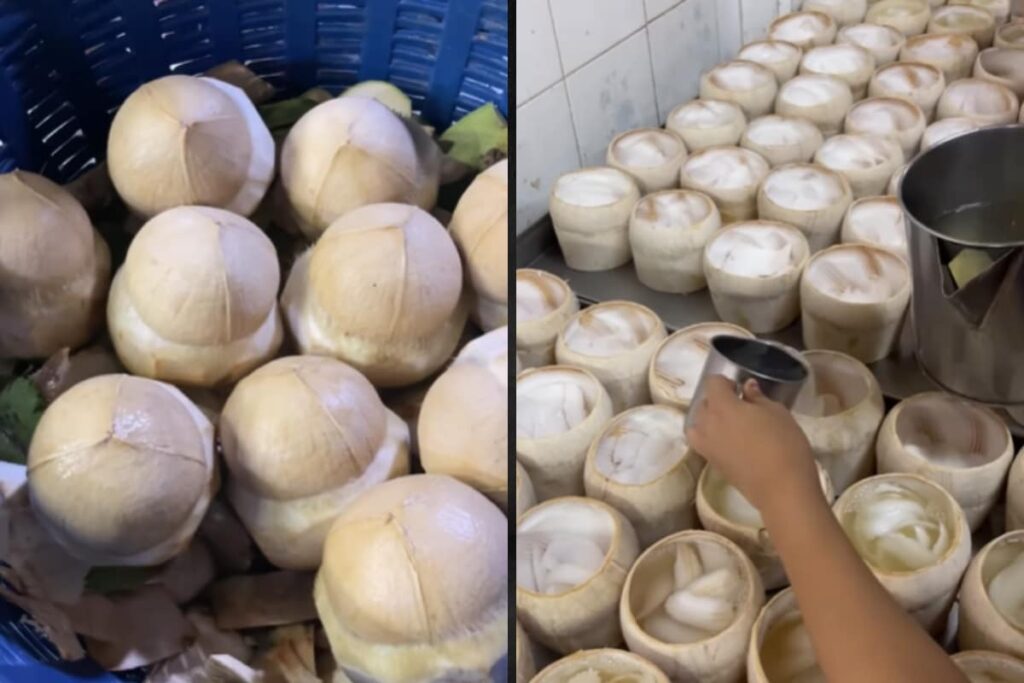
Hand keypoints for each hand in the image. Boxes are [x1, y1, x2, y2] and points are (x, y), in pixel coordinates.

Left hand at [685, 375, 820, 514]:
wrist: (781, 488)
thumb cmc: (784, 444)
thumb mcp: (777, 413)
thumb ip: (758, 398)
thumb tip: (747, 387)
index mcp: (722, 406)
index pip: (712, 383)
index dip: (725, 382)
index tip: (741, 389)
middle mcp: (707, 423)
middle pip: (703, 403)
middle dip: (718, 400)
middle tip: (740, 407)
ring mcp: (706, 445)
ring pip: (698, 423)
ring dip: (710, 419)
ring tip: (732, 425)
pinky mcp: (711, 463)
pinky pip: (702, 442)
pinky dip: (710, 437)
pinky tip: (730, 441)